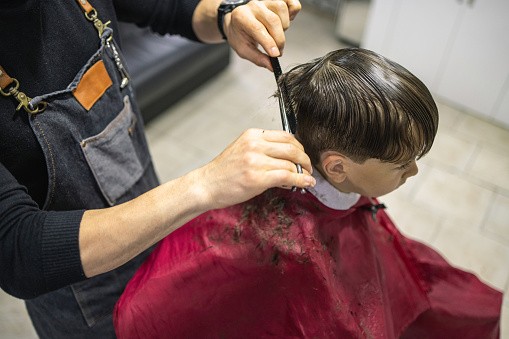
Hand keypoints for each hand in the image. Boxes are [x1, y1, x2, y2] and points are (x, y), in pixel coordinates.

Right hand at [197, 128, 314, 209]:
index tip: (303, 156)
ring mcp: (255, 161)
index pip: (285, 136)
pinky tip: (306, 184)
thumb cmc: (224, 172)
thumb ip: (263, 150)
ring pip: (291, 163)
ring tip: (306, 179)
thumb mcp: (242, 151)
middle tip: (309, 168)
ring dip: (304, 173)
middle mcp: (254, 145)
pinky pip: (287, 177)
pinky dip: (301, 181)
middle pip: (292, 148)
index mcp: (252, 135)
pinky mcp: (257, 178)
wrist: (205, 186)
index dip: (299, 147)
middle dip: (305, 159)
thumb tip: (289, 159)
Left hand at [224, 0, 301, 69]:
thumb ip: (257, 58)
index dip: (269, 42)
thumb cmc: (239, 35)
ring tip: (277, 34)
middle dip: (279, 40)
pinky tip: (289, 19)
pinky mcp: (275, 0)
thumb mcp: (243, 50)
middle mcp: (253, 6)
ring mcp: (265, 1)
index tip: (275, 54)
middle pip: (273, 20)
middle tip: (278, 51)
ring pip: (281, 9)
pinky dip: (294, 10)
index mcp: (241, 17)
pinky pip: (290, 1)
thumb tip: (271, 66)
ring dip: (284, 26)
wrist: (236, 22)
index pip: (257, 28)